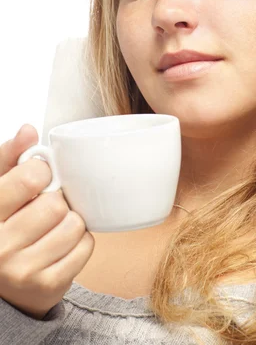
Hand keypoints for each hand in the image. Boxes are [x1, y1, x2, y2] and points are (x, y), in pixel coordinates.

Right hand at [0, 125, 94, 318]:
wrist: (1, 288)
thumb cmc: (1, 228)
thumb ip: (8, 158)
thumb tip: (28, 130)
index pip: (29, 179)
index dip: (41, 173)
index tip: (37, 178)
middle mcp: (0, 249)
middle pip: (55, 204)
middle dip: (55, 200)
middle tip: (44, 206)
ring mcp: (24, 272)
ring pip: (74, 225)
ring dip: (70, 220)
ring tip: (52, 224)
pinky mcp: (48, 287)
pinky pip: (85, 247)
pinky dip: (80, 240)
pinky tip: (60, 242)